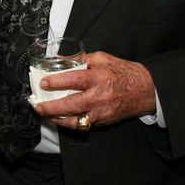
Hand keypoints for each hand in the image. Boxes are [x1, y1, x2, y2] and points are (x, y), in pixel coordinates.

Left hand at [32, 50, 156, 130]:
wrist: (147, 90)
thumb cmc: (124, 72)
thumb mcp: (103, 59)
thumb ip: (81, 59)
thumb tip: (60, 59)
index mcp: (99, 77)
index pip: (74, 80)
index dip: (56, 82)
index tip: (43, 82)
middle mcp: (99, 96)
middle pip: (71, 105)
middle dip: (51, 107)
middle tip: (37, 105)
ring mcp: (101, 112)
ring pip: (75, 121)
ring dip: (57, 119)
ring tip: (45, 114)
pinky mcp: (103, 121)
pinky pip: (83, 125)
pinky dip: (69, 124)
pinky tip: (59, 119)